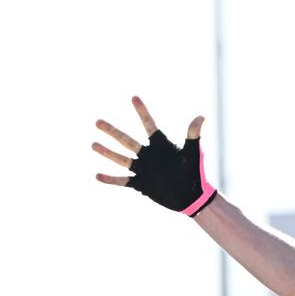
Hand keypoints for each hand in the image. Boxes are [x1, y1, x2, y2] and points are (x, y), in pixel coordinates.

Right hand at [93, 96, 216, 216]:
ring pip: (121, 159)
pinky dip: (110, 179)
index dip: (142, 111)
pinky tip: (97, 176)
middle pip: (126, 140)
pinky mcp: (141, 184)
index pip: (149, 125)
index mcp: (161, 145)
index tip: (134, 97)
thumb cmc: (195, 174)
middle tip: (97, 122)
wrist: (192, 198)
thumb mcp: (193, 154)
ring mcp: (144, 169)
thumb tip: (201, 117)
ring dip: (107, 153)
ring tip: (93, 144)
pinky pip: (122, 181)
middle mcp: (149, 155)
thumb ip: (193, 135)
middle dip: (112, 132)